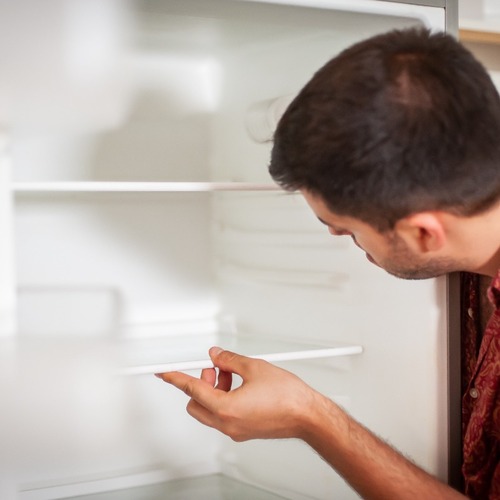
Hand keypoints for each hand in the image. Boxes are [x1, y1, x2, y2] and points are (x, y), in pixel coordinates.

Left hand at [155, 347, 318, 441]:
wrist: (307, 416)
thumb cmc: (288, 397)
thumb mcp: (254, 367)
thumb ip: (230, 360)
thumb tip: (216, 355)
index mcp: (226, 408)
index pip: (192, 390)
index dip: (176, 378)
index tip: (165, 372)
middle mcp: (228, 423)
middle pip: (196, 404)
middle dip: (200, 383)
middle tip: (213, 368)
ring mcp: (235, 430)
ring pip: (209, 410)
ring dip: (213, 390)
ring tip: (231, 374)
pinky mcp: (244, 431)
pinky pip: (223, 415)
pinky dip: (224, 399)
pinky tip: (239, 385)